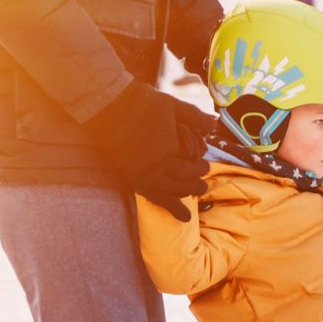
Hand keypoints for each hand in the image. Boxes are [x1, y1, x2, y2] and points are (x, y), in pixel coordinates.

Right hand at [85, 80, 215, 220]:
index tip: (204, 164)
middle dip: (198, 181)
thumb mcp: (172, 105)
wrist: (107, 107)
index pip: (194, 167)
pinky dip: (172, 208)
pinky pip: (157, 200)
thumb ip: (195, 116)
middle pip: (186, 183)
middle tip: (203, 180)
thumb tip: (215, 122)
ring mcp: (145, 177)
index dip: (202, 166)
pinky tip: (185, 217)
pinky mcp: (134, 180)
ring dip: (188, 194)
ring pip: (174, 194)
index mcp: (170, 151)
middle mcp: (158, 168)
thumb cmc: (140, 103)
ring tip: (196, 191)